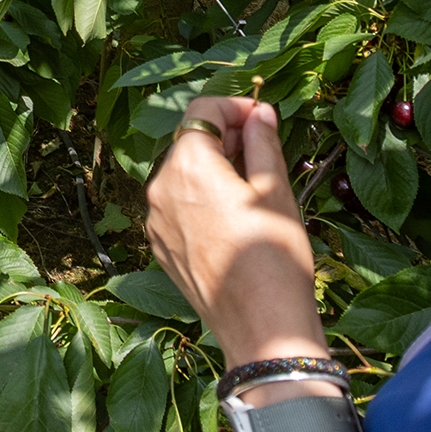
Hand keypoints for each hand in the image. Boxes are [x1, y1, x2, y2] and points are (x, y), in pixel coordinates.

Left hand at [144, 97, 328, 365]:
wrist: (260, 326)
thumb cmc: (274, 256)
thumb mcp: (275, 191)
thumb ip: (263, 142)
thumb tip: (259, 112)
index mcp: (187, 166)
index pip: (202, 110)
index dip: (234, 105)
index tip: (262, 114)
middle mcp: (159, 188)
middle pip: (189, 143)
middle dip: (225, 137)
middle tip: (264, 147)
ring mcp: (155, 221)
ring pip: (182, 176)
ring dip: (213, 169)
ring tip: (253, 183)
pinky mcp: (161, 247)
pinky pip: (177, 208)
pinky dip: (200, 199)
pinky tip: (233, 217)